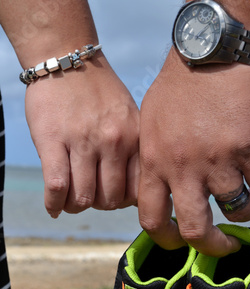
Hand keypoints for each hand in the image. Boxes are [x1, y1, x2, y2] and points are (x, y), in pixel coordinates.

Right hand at [25, 54, 139, 216]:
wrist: (68, 58)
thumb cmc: (100, 95)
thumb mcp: (131, 119)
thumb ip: (134, 153)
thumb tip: (133, 196)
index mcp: (134, 138)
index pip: (137, 191)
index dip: (124, 202)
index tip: (114, 198)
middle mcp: (113, 142)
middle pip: (110, 200)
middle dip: (100, 206)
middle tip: (91, 197)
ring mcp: (82, 141)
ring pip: (83, 198)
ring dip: (76, 206)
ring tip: (71, 201)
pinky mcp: (52, 140)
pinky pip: (56, 186)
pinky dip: (54, 204)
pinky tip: (53, 208)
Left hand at [139, 49, 249, 256]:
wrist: (213, 53)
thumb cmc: (179, 89)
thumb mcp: (149, 126)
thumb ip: (154, 163)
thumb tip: (163, 197)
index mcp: (154, 164)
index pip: (152, 220)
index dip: (168, 240)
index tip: (181, 242)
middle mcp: (184, 168)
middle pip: (196, 231)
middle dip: (212, 247)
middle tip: (224, 245)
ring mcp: (219, 160)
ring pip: (238, 210)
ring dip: (245, 210)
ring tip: (246, 198)